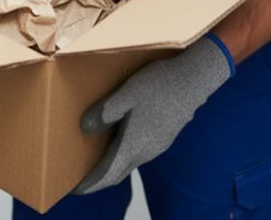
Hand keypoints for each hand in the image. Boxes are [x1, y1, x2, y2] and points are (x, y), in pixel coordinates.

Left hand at [72, 35, 234, 193]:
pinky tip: (118, 140)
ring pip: (129, 162)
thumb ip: (104, 113)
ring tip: (95, 157)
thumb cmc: (158, 86)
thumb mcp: (125, 95)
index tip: (76, 189)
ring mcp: (157, 146)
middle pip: (118, 172)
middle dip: (99, 177)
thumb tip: (85, 128)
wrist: (194, 80)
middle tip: (82, 176)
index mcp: (133, 146)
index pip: (108, 175)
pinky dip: (124, 154)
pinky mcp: (163, 137)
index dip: (90, 184)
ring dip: (112, 164)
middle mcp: (146, 152)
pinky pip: (139, 153)